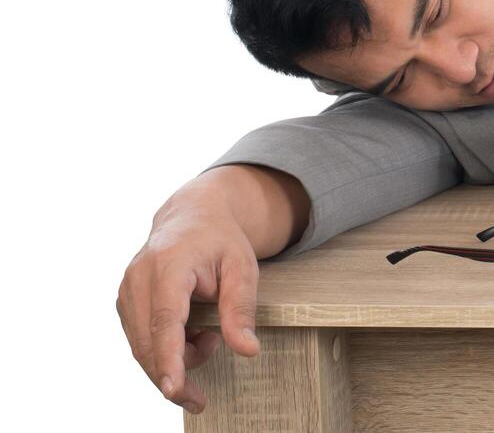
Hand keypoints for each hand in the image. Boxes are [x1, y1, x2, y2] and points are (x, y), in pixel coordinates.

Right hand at [116, 188, 261, 415]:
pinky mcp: (125, 303)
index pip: (166, 320)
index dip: (169, 358)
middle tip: (200, 398)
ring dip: (174, 359)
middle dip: (173, 376)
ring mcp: (127, 291)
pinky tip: (191, 333)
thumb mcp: (243, 268)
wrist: (194, 216)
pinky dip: (165, 348)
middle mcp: (138, 277)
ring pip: (142, 347)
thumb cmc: (221, 240)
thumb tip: (247, 350)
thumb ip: (241, 309)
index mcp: (169, 264)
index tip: (174, 390)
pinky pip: (141, 339)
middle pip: (149, 342)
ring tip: (209, 337)